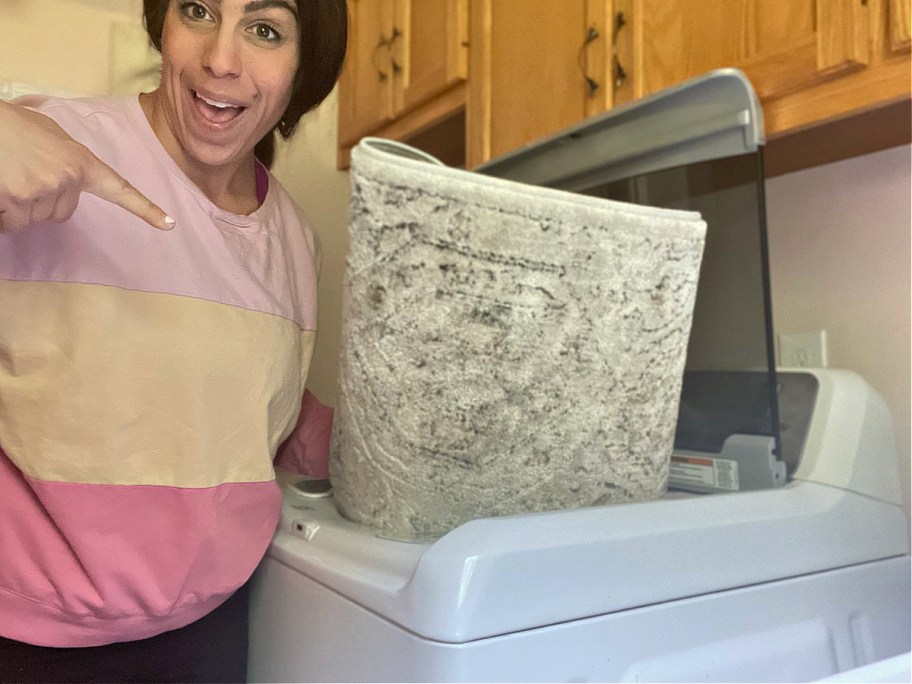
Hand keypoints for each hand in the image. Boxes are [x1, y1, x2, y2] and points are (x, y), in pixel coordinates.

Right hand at [0, 100, 173, 231]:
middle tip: (20, 172)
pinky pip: (9, 224)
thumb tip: (65, 182)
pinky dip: (0, 213)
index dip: (144, 209)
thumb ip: (65, 160)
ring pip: (31, 222)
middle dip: (39, 201)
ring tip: (5, 175)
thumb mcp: (48, 136)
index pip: (119, 189)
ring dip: (14, 206)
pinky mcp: (16, 201)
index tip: (168, 225)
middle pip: (60, 214)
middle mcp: (67, 178)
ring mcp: (43, 191)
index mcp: (80, 161)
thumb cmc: (9, 126)